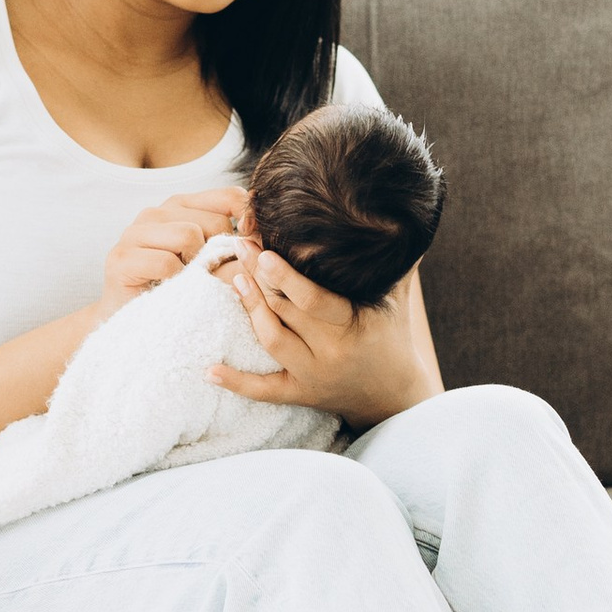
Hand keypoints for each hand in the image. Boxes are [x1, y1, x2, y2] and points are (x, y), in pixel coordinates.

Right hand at [94, 188, 246, 325]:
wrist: (132, 327)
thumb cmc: (179, 294)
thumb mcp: (212, 267)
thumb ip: (234, 249)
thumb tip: (258, 240)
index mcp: (181, 207)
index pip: (228, 197)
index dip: (247, 217)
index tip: (252, 240)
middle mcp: (155, 213)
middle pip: (213, 221)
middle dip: (220, 254)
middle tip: (207, 278)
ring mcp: (134, 233)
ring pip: (189, 235)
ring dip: (195, 268)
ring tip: (184, 283)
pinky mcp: (121, 258)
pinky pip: (167, 262)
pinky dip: (175, 282)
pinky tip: (168, 291)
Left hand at [210, 246, 441, 427]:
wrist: (395, 396)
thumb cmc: (393, 336)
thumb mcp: (398, 299)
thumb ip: (398, 261)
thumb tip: (402, 215)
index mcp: (353, 327)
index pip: (314, 300)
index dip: (286, 277)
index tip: (265, 253)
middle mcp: (330, 353)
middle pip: (286, 312)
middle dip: (261, 279)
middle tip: (240, 246)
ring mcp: (311, 375)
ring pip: (271, 341)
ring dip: (250, 310)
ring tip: (233, 279)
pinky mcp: (299, 394)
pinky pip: (263, 391)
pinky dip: (236, 382)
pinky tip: (208, 370)